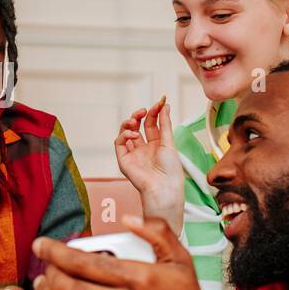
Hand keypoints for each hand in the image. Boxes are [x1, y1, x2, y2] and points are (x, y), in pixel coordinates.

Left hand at [31, 214, 220, 289]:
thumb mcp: (181, 260)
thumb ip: (157, 231)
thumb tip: (126, 219)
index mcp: (140, 278)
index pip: (83, 261)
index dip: (54, 251)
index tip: (41, 244)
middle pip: (67, 286)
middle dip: (48, 271)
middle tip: (44, 265)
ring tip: (43, 285)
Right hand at [114, 98, 183, 225]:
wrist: (163, 186)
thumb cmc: (170, 169)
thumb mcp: (169, 142)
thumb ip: (164, 123)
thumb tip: (165, 105)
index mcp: (157, 144)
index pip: (151, 124)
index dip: (153, 112)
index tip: (158, 103)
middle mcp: (144, 148)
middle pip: (137, 126)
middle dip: (138, 116)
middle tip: (143, 110)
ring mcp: (133, 153)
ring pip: (125, 132)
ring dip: (129, 123)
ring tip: (135, 120)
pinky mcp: (124, 160)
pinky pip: (119, 143)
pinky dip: (123, 135)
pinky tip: (133, 134)